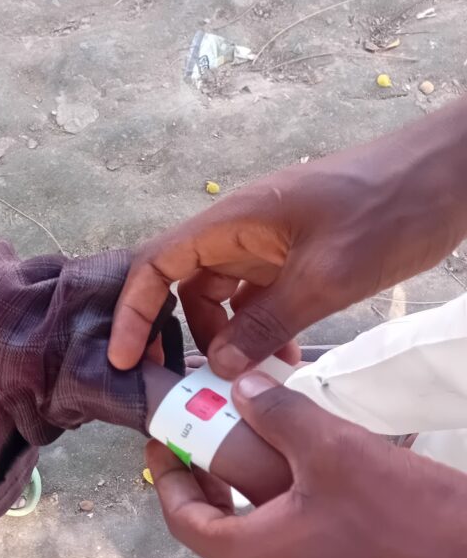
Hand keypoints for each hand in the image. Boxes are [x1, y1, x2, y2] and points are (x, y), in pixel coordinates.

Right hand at [109, 97, 466, 377]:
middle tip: (180, 384)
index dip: (132, 312)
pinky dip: (261, 331)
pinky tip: (283, 361)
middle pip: (183, 285)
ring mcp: (265, 241)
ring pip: (221, 297)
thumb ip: (267, 323)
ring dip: (227, 339)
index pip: (156, 265)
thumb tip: (219, 367)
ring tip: (249, 380)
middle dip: (176, 334)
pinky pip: (258, 298)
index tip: (124, 359)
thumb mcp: (327, 277)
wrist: (451, 172)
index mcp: (231, 221)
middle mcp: (237, 230)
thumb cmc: (389, 208)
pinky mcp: (291, 255)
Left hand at [148, 371, 466, 557]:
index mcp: (252, 557)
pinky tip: (300, 477)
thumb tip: (241, 387)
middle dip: (202, 482)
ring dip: (241, 496)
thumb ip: (278, 415)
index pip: (182, 519)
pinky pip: (289, 548)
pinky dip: (277, 511)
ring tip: (246, 447)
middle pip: (214, 531)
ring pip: (253, 540)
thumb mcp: (333, 450)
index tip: (162, 440)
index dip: (167, 477)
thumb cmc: (404, 518)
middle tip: (200, 436)